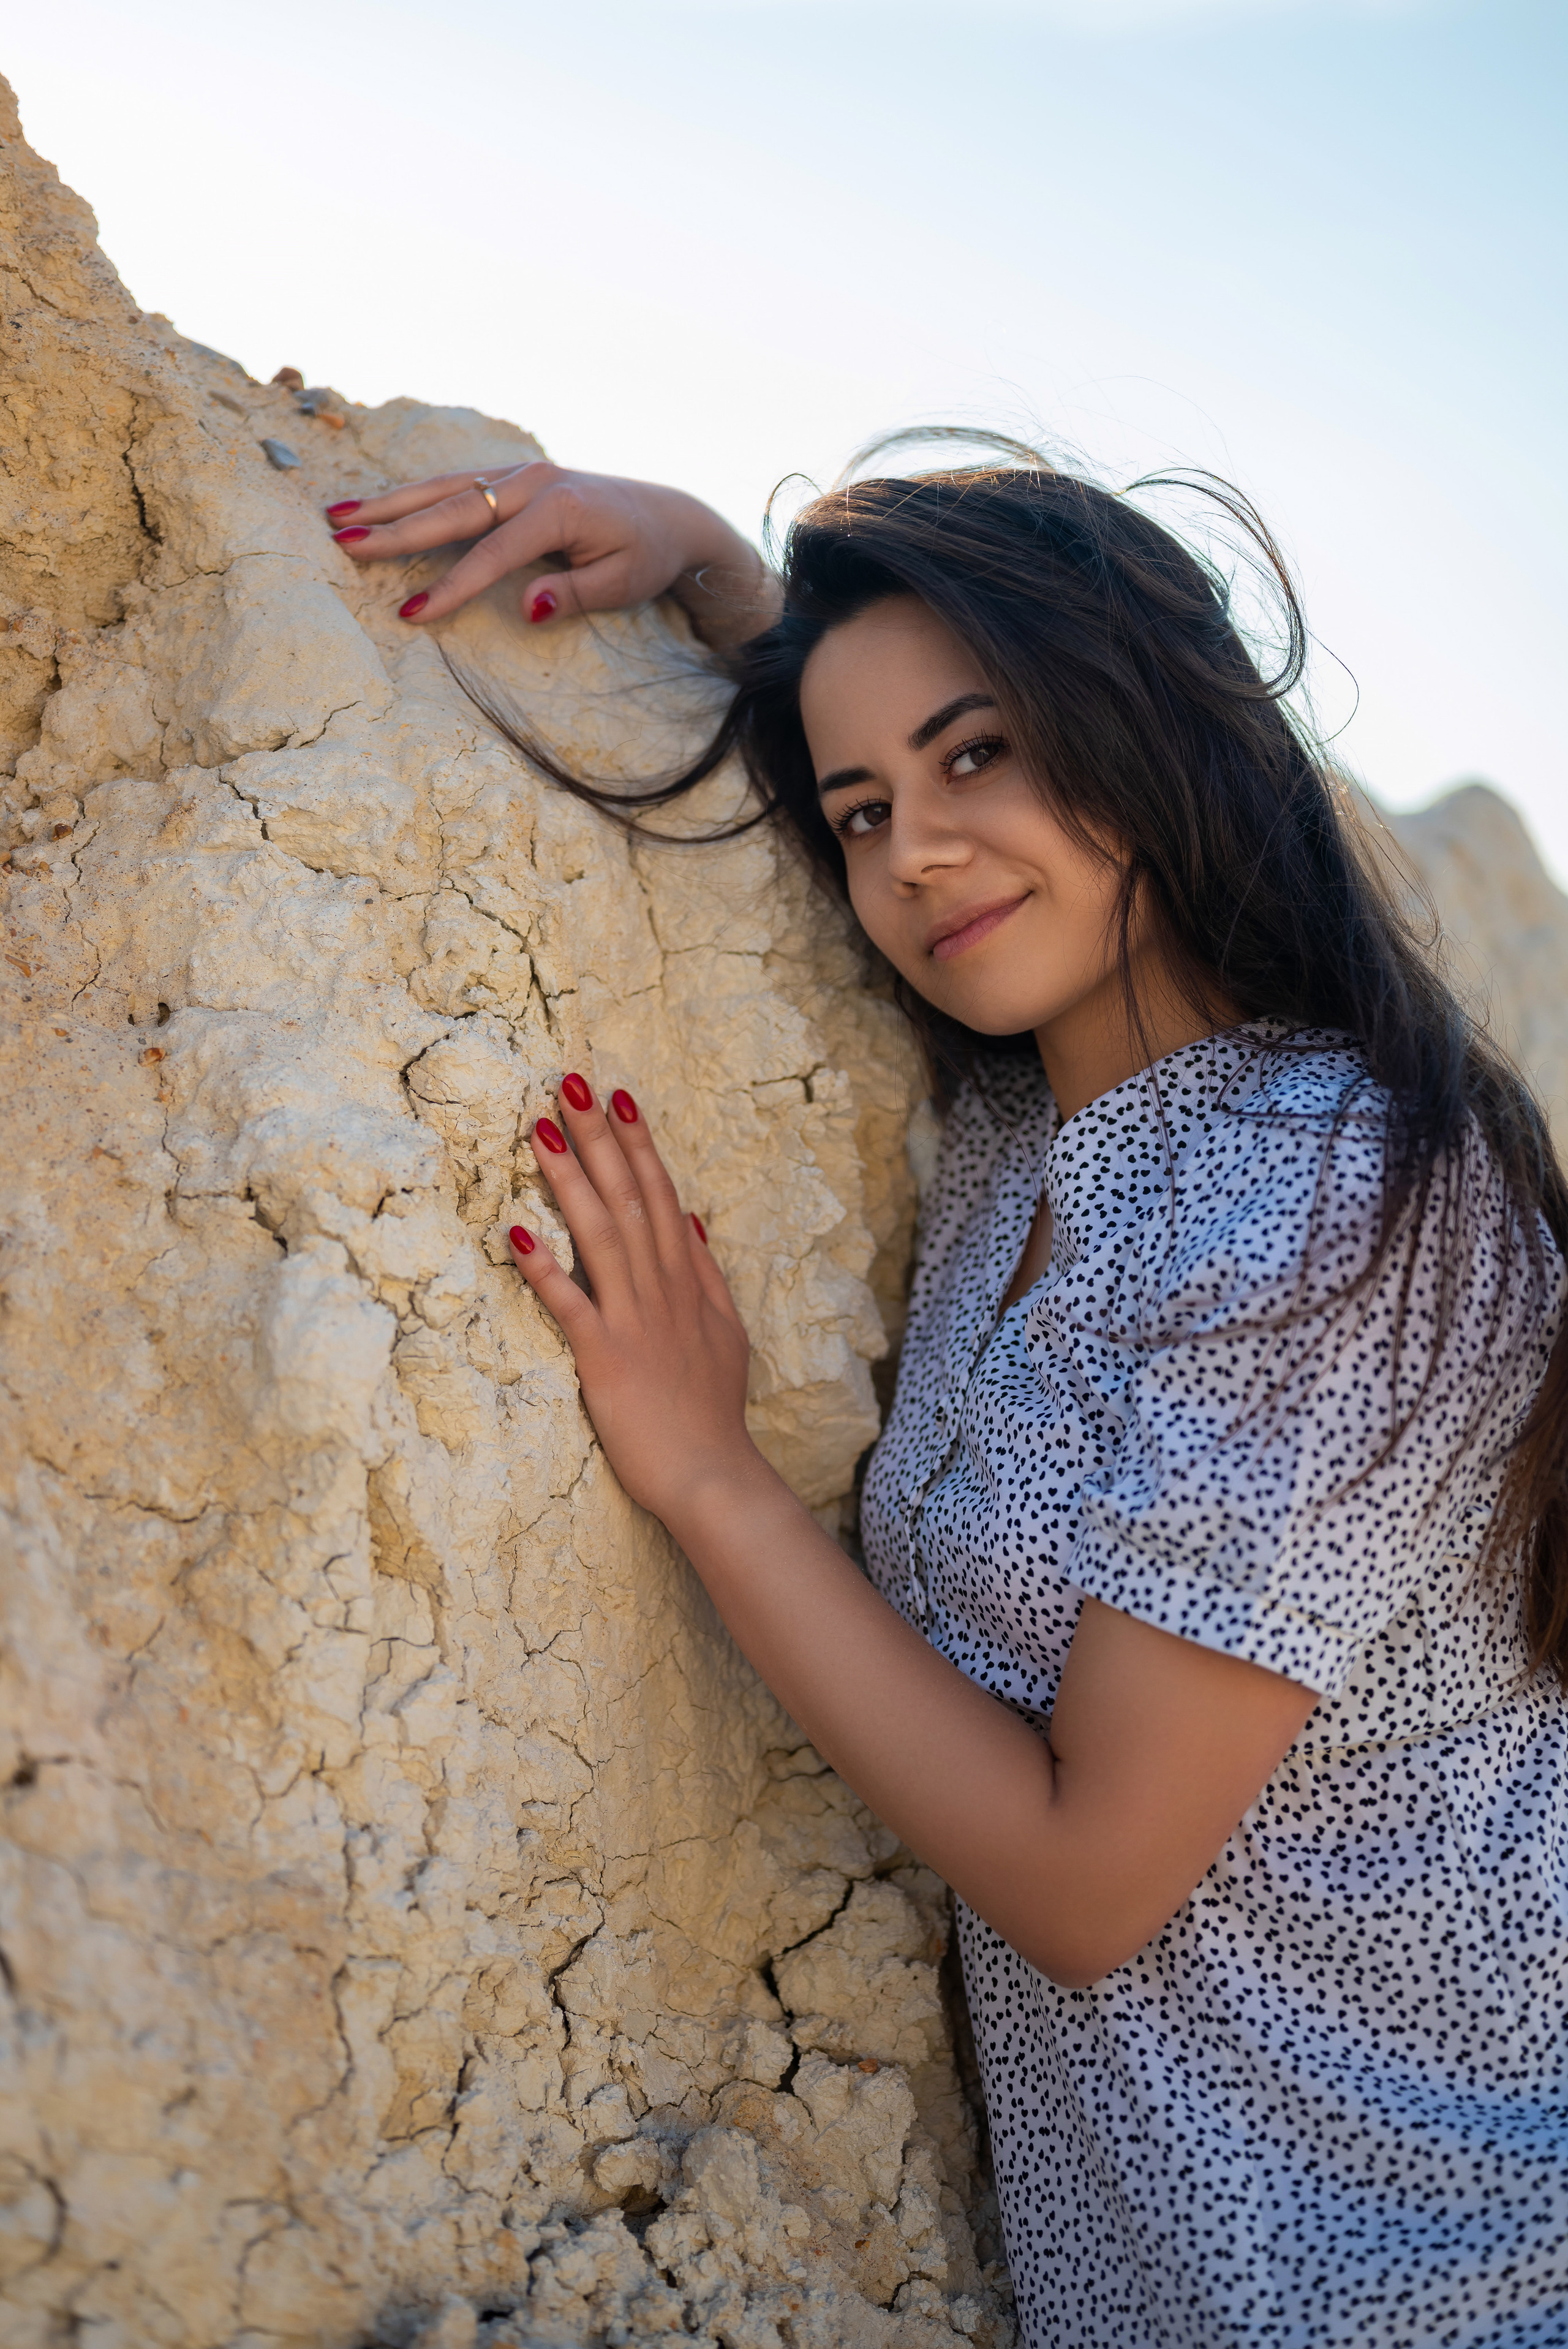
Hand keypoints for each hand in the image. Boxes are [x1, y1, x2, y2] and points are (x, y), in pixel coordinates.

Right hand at [324, 461, 774, 643]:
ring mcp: (520, 473)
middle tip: (342, 542)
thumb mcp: (621, 584)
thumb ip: (572, 596)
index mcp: (558, 509)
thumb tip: (525, 607)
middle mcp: (532, 482)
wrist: (668, 515)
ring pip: (444, 487)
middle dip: (394, 528)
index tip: (412, 612)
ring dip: (390, 503)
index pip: (491, 553)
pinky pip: (456, 483)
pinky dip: (415, 494)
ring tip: (338, 515)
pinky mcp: (514, 476)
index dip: (451, 585)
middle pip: (452, 508)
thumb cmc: (646, 556)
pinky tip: (381, 505)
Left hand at [507, 1073, 755, 1519]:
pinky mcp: (606, 1359)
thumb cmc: (711, 1410)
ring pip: (601, 1236)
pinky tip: (515, 1230)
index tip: (616, 1097)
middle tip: (570, 1084)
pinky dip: (544, 1267)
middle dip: (600, 1139)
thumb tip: (692, 1218)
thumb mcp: (724, 1332)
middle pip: (630, 1200)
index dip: (638, 1146)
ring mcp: (635, 1321)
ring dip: (571, 1181)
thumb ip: (705, 1273)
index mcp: (687, 1282)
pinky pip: (571, 1305)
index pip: (661, 1197)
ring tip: (542, 1130)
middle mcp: (662, 1290)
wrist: (714, 1475)